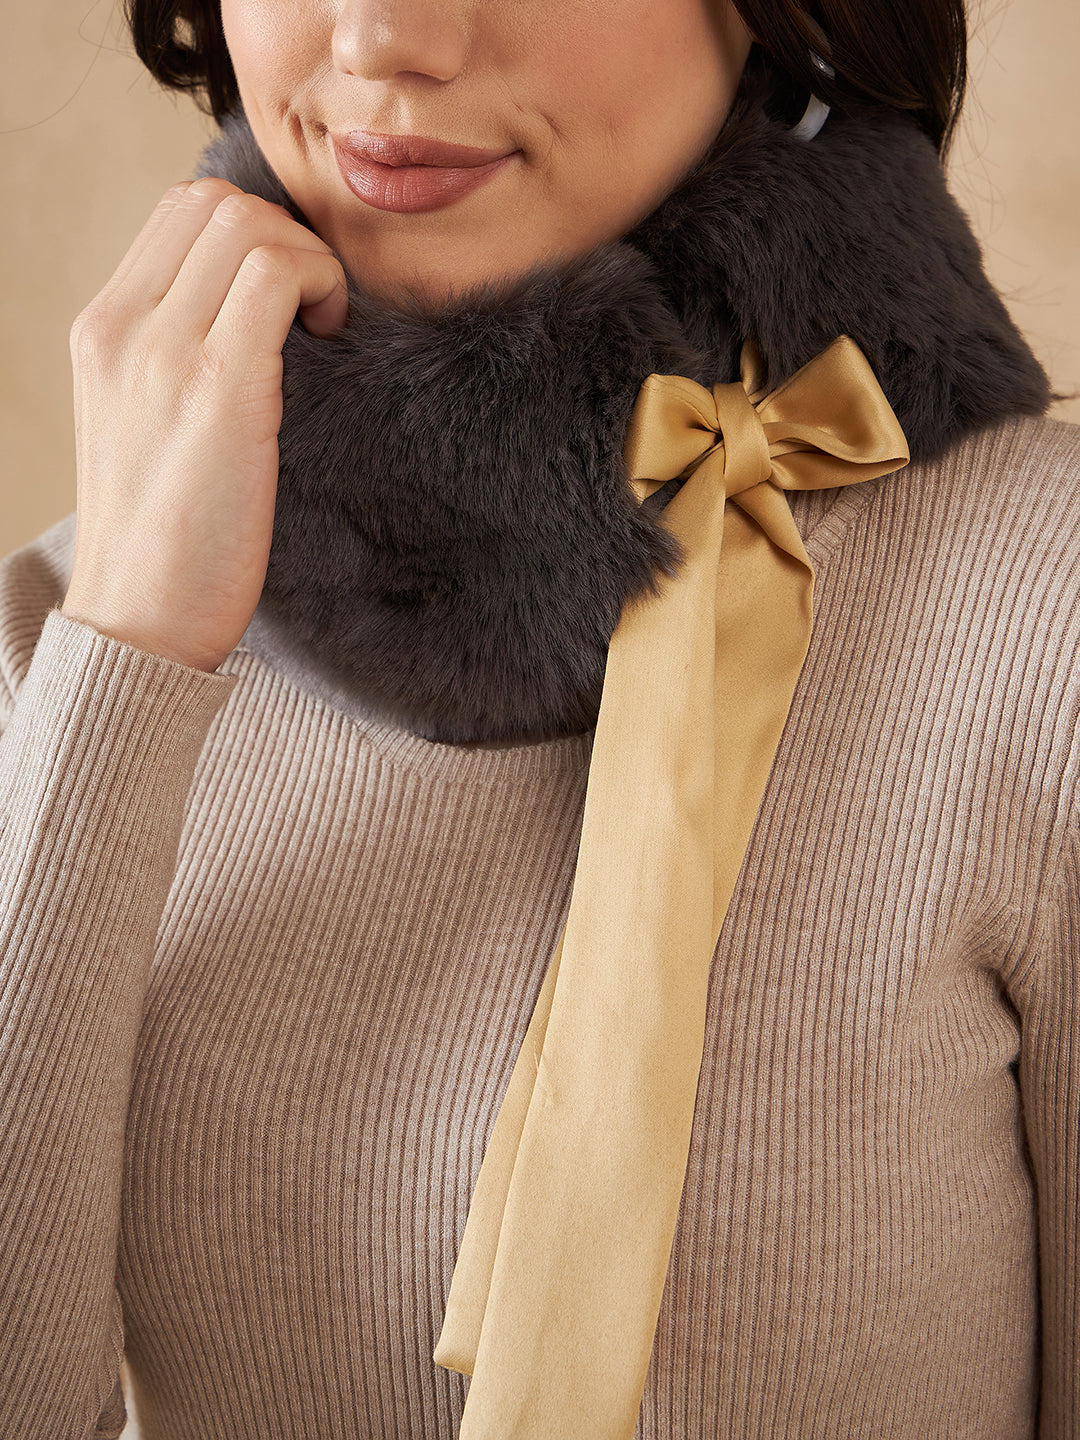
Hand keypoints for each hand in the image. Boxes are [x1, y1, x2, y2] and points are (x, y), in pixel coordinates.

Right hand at [61, 178, 347, 672]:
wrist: (138, 621)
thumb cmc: (160, 542)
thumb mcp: (142, 425)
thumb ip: (173, 357)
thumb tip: (245, 316)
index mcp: (100, 330)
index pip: (178, 211)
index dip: (253, 231)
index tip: (287, 295)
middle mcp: (121, 328)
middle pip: (215, 202)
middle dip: (286, 237)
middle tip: (313, 308)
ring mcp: (163, 352)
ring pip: (247, 224)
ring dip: (307, 259)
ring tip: (321, 325)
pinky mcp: (218, 388)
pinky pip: (277, 276)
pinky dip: (321, 286)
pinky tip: (328, 338)